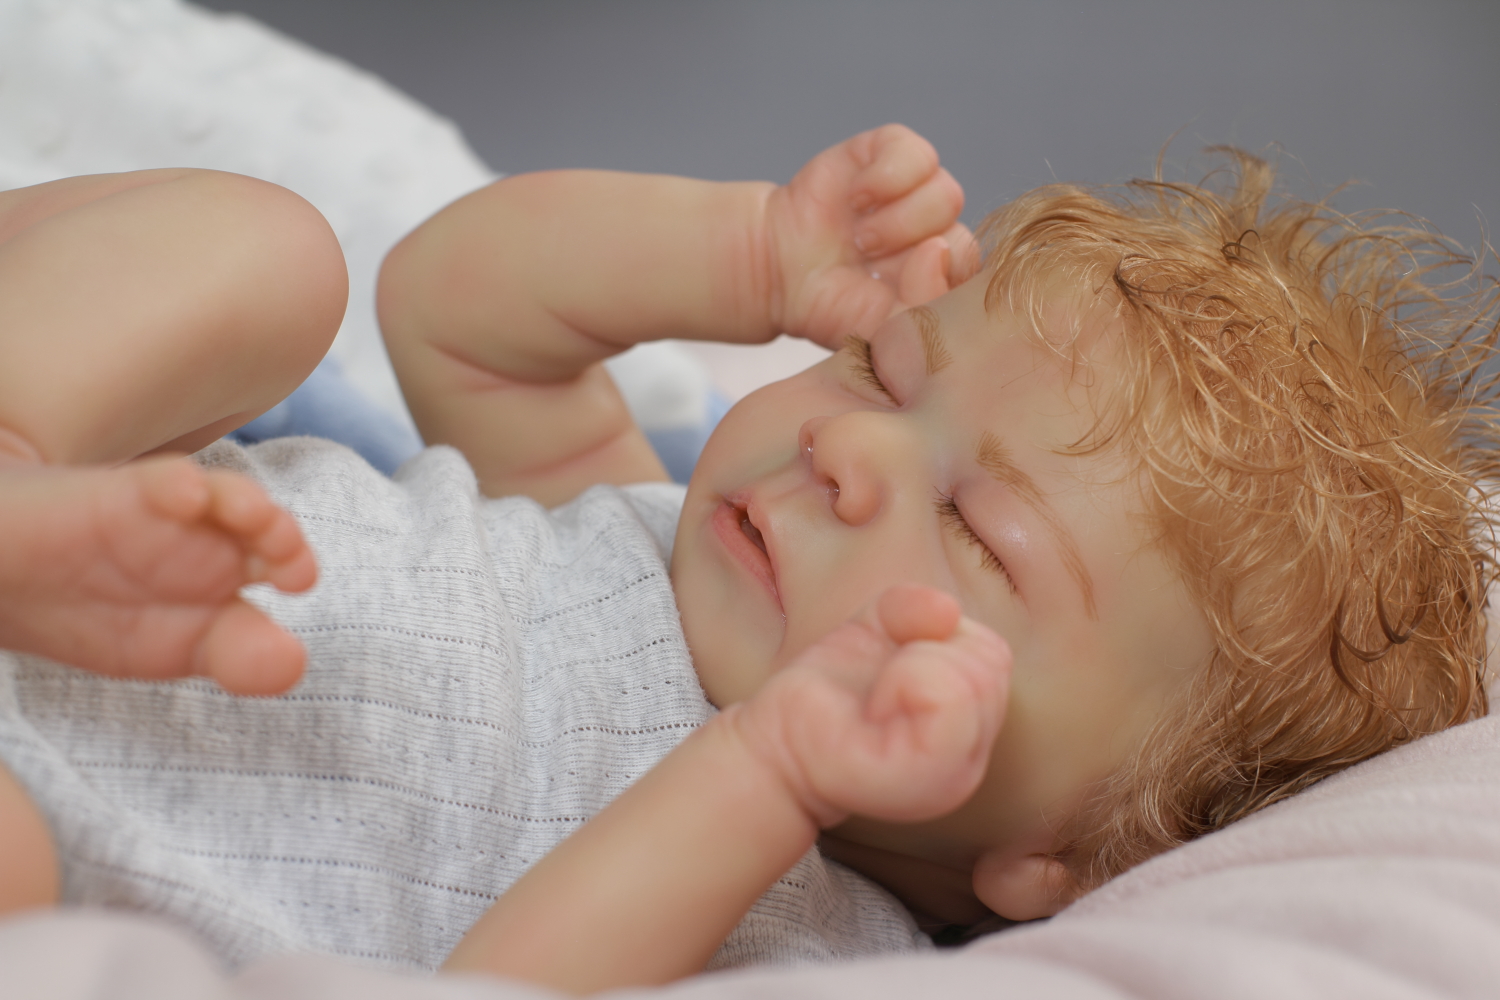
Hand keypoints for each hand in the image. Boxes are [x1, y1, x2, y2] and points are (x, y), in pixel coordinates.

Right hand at [0, 456, 315, 694]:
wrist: (6, 568)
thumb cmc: (88, 609)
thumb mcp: (164, 647)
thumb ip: (234, 656)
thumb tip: (294, 666)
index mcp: (227, 582)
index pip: (284, 567)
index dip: (297, 568)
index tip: (296, 587)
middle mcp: (210, 543)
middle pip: (268, 530)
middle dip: (286, 541)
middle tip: (290, 569)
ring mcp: (168, 516)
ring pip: (226, 496)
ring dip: (248, 504)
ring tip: (253, 516)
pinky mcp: (119, 494)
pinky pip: (161, 481)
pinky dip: (177, 486)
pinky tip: (186, 494)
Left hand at [726, 584, 1009, 826]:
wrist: (778, 741)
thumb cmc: (831, 692)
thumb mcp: (875, 632)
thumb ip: (913, 608)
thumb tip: (947, 608)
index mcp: (969, 727)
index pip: (993, 653)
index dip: (941, 639)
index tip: (896, 664)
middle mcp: (971, 760)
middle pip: (990, 662)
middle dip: (929, 648)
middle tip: (882, 684)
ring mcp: (952, 776)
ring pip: (971, 677)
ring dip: (912, 666)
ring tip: (877, 700)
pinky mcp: (921, 776)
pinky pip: (946, 697)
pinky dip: (905, 682)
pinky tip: (873, 712)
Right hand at [764, 125, 979, 349]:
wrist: (778, 272)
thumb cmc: (832, 305)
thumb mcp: (880, 330)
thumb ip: (923, 305)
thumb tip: (937, 249)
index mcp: (944, 277)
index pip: (974, 278)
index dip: (940, 283)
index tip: (898, 292)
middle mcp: (938, 232)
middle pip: (963, 236)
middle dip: (910, 255)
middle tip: (867, 262)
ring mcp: (918, 192)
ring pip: (946, 194)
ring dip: (897, 221)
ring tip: (859, 237)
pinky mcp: (892, 153)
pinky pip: (917, 155)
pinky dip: (885, 178)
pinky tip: (856, 199)